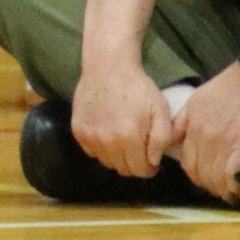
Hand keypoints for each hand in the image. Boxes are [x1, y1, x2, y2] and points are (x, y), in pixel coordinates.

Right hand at [68, 57, 176, 180]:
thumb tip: (153, 161)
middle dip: (134, 163)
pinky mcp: (78, 132)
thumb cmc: (138, 88)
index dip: (150, 167)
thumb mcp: (160, 109)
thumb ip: (162, 139)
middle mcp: (106, 141)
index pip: (141, 171)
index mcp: (129, 137)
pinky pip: (93, 153)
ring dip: (118, 157)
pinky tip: (108, 132)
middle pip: (124, 170)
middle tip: (138, 147)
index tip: (151, 157)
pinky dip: (102, 148)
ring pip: (108, 163)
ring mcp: (89, 137)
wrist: (107, 68)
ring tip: (123, 138)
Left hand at [173, 67, 239, 204]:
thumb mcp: (196, 101)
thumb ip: (184, 122)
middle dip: (209, 185)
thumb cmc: (228, 86)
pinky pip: (232, 176)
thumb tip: (175, 142)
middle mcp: (202, 136)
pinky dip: (236, 187)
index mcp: (190, 126)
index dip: (196, 175)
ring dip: (223, 189)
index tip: (206, 178)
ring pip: (214, 178)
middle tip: (221, 188)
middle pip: (199, 174)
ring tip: (232, 192)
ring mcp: (221, 142)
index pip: (186, 163)